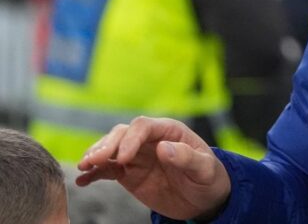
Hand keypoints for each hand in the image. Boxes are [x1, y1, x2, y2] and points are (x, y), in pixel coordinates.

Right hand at [76, 117, 231, 220]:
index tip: (123, 158)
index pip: (144, 126)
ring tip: (83, 168)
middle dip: (106, 145)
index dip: (131, 139)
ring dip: (96, 155)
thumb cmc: (208, 178)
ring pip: (111, 148)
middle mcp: (150, 140)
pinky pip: (107, 169)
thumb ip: (187, 158)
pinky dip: (93, 173)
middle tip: (92, 161)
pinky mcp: (128, 173)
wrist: (203, 198)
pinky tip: (82, 180)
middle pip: (122, 134)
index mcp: (170, 131)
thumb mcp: (204, 169)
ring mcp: (137, 156)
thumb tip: (164, 148)